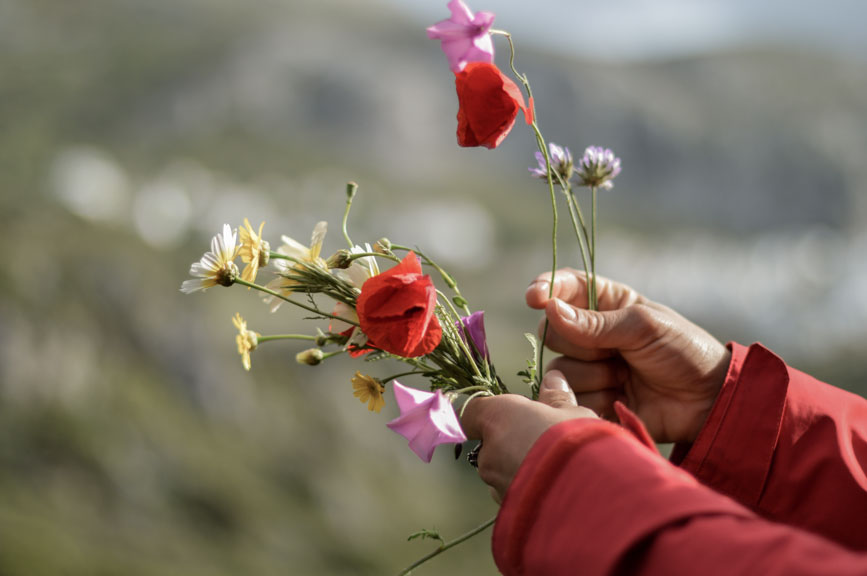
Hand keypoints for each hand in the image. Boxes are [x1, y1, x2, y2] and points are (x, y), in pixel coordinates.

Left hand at [461, 370, 596, 501]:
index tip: (504, 417)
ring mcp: (497, 487)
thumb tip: (553, 380)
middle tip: (547, 444)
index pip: (473, 413)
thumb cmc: (577, 447)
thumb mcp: (575, 415)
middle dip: (515, 445)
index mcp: (499, 418)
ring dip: (523, 471)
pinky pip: (516, 498)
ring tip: (557, 471)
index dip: (487, 415)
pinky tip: (556, 491)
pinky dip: (530, 494)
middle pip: (492, 445)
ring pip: (503, 474)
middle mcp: (489, 453)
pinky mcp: (509, 513)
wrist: (590, 499)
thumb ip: (558, 399)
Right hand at [526, 269, 730, 443]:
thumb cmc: (684, 352)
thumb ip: (595, 323)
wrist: (707, 403)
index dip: (547, 289)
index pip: (567, 288)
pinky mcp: (590, 401)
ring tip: (625, 380)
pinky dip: (593, 400)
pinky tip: (620, 398)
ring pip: (558, 370)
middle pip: (553, 332)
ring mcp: (590, 370)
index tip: (534, 297)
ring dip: (592, 376)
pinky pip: (569, 400)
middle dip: (580, 344)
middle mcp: (592, 335)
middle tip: (615, 353)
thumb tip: (550, 309)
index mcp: (608, 305)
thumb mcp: (644, 327)